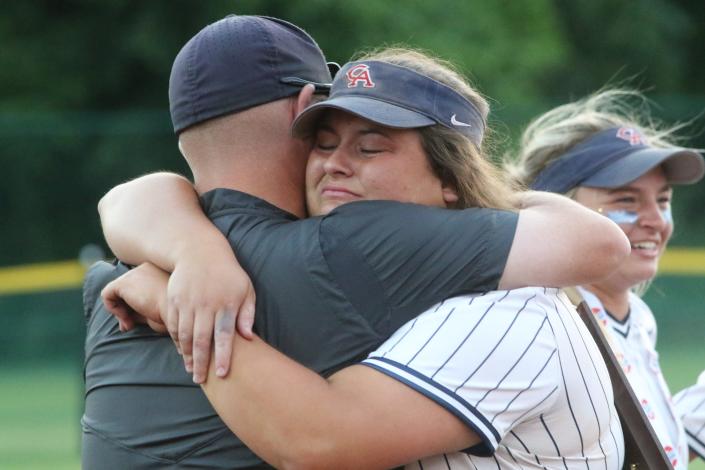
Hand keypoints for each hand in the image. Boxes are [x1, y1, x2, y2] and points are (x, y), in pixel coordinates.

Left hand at [101, 263, 168, 333]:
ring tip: (130, 324)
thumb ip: (140, 311)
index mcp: (160, 270)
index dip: (135, 305)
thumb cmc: (174, 316)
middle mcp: (146, 267)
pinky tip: (126, 319)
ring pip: (116, 291)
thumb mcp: (158, 311)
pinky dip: (112, 309)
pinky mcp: (125, 283)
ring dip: (119, 310)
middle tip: (131, 325)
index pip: (138, 286)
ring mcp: (135, 273)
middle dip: (125, 308)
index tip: (141, 321)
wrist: (180, 315)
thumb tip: (125, 321)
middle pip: (126, 288)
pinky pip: (107, 294)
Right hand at [165, 250, 255, 383]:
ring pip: (185, 335)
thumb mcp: (245, 289)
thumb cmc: (227, 274)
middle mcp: (206, 305)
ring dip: (187, 355)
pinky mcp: (174, 300)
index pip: (224, 336)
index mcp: (226, 304)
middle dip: (202, 363)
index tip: (222, 374)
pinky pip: (173, 325)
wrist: (199, 252)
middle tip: (201, 380)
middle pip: (202, 340)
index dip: (223, 356)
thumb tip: (249, 337)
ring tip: (191, 369)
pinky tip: (181, 351)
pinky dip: (176, 341)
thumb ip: (247, 314)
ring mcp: (188, 303)